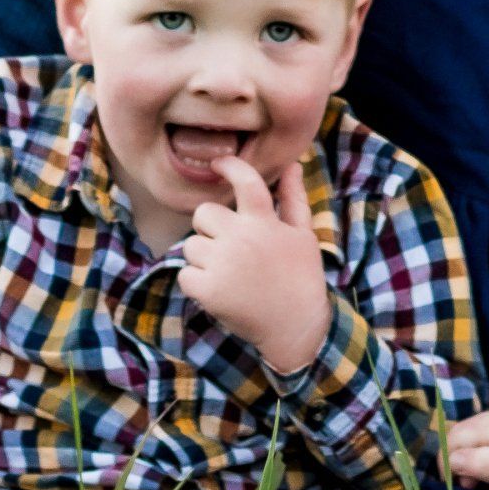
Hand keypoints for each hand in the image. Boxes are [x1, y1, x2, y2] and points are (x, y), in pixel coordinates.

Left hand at [177, 154, 330, 373]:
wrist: (296, 326)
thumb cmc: (301, 276)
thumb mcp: (303, 234)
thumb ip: (293, 198)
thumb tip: (292, 165)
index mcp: (264, 222)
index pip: (245, 182)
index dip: (229, 166)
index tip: (218, 163)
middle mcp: (241, 238)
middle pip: (203, 213)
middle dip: (210, 227)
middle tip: (227, 245)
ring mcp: (222, 264)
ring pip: (190, 245)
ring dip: (202, 257)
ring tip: (226, 272)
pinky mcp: (208, 290)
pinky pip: (184, 274)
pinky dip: (196, 282)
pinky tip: (216, 290)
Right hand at [445, 406, 488, 489]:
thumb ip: (479, 464)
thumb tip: (449, 460)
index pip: (454, 437)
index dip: (447, 462)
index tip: (455, 487)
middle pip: (463, 432)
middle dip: (457, 459)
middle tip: (469, 487)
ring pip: (476, 433)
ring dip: (471, 456)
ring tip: (481, 481)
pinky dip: (486, 450)